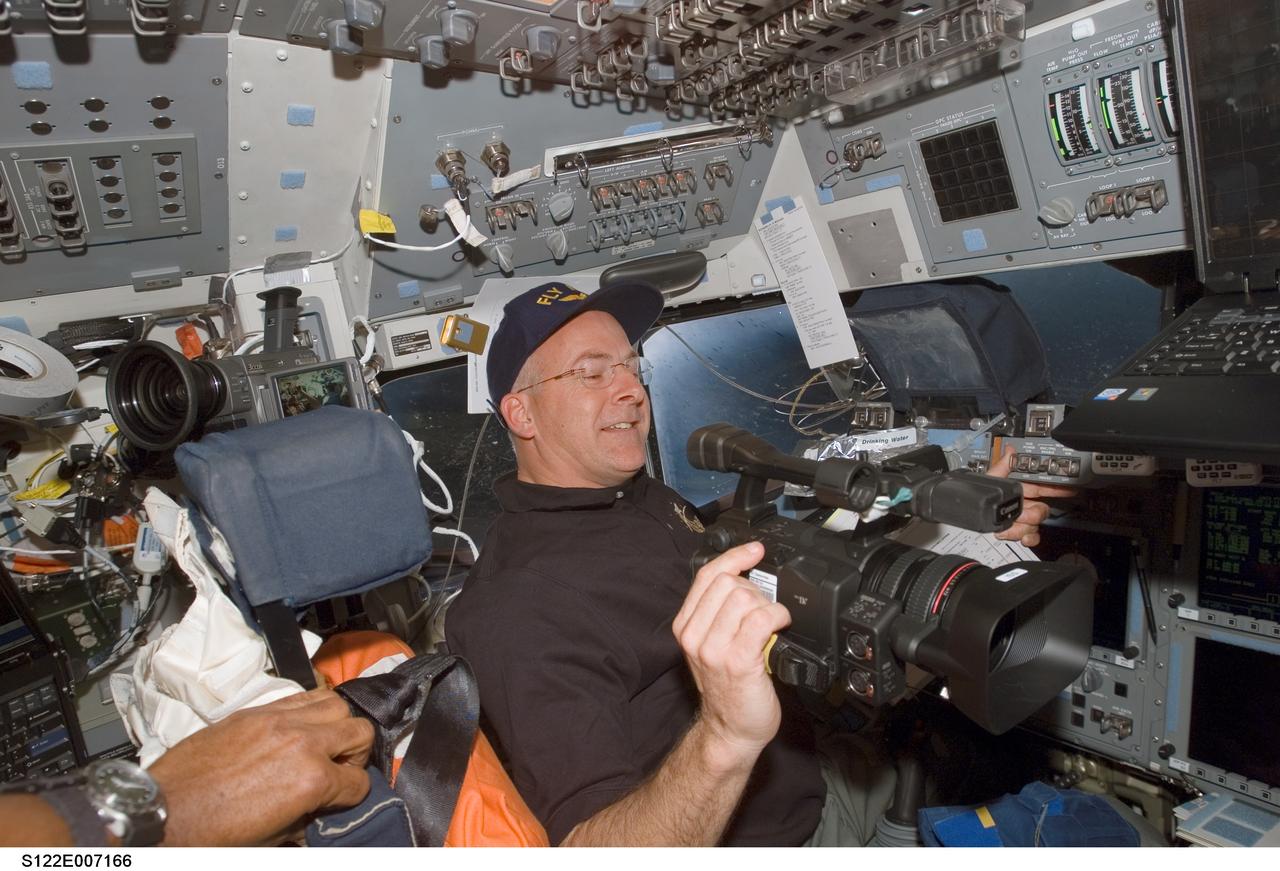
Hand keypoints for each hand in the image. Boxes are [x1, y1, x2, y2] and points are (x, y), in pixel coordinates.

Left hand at [149, 688, 374, 845]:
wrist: (164, 812)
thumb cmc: (213, 833)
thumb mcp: (273, 838)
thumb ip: (308, 818)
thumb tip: (321, 810)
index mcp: (310, 781)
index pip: (359, 782)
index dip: (353, 796)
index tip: (341, 799)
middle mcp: (302, 742)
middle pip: (360, 732)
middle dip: (355, 755)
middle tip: (337, 769)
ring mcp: (279, 720)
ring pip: (336, 703)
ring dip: (336, 726)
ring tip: (320, 744)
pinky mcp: (256, 711)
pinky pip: (302, 696)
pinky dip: (310, 710)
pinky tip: (297, 729)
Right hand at [673, 542, 790, 759]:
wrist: (732, 730)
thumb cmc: (728, 688)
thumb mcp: (712, 645)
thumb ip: (718, 614)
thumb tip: (744, 578)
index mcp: (686, 626)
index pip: (707, 575)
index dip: (735, 556)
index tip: (756, 550)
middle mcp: (695, 636)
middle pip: (729, 583)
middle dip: (756, 589)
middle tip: (765, 610)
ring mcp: (714, 649)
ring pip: (745, 598)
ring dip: (768, 605)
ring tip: (772, 623)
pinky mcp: (738, 661)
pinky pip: (762, 619)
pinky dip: (778, 616)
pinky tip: (781, 625)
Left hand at [986, 446, 1076, 547]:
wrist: (968, 515)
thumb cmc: (980, 495)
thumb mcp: (990, 479)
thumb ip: (1003, 466)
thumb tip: (1010, 451)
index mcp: (1020, 490)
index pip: (1044, 488)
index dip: (1058, 488)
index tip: (1070, 489)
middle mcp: (1023, 505)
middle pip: (1042, 511)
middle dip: (1031, 514)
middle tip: (1019, 515)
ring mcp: (1021, 520)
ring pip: (1035, 525)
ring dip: (1022, 527)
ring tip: (1008, 526)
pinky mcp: (1018, 533)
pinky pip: (1032, 538)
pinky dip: (1027, 538)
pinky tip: (1019, 536)